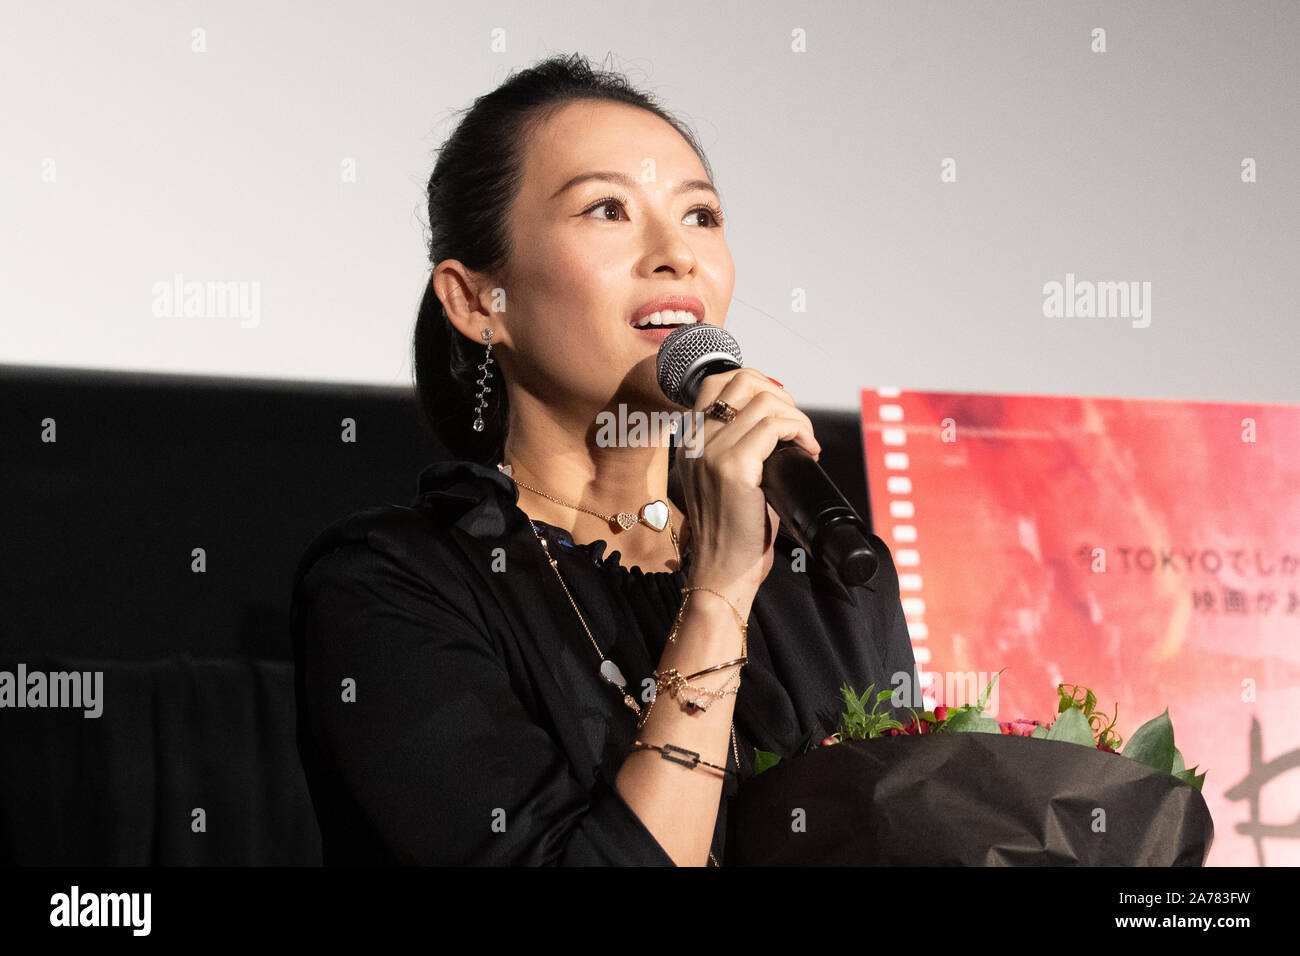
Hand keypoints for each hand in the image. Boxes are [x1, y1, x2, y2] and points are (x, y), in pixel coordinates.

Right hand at [675, 369, 820, 607]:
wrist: (721, 573)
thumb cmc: (731, 533)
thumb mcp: (726, 480)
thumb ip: (740, 448)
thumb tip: (779, 424)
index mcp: (690, 440)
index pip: (719, 383)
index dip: (759, 387)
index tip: (781, 413)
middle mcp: (695, 440)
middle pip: (742, 381)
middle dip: (781, 396)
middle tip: (797, 427)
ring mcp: (711, 451)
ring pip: (764, 399)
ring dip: (796, 416)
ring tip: (805, 442)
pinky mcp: (733, 467)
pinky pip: (774, 425)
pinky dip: (800, 430)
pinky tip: (808, 450)